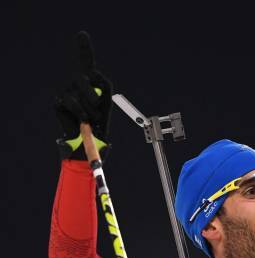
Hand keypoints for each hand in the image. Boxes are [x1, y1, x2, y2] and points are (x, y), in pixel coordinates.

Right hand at [54, 31, 112, 159]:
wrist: (90, 138)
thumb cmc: (101, 118)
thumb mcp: (106, 101)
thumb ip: (103, 86)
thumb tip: (92, 81)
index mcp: (90, 79)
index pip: (85, 59)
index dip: (83, 46)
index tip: (82, 34)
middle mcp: (76, 82)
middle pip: (84, 76)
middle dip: (93, 93)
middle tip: (97, 106)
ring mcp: (66, 90)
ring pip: (81, 91)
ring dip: (91, 108)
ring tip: (92, 117)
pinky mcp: (59, 101)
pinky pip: (74, 103)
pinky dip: (82, 113)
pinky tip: (83, 119)